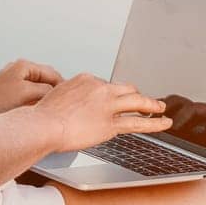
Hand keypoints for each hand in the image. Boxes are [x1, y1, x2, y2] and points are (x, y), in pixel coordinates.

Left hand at [0, 58, 63, 113]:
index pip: (53, 73)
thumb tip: (58, 92)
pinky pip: (28, 94)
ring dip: (44, 98)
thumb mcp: (28, 93)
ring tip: (47, 110)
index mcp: (24, 65)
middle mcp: (18, 69)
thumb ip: (47, 90)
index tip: (70, 98)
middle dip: (54, 92)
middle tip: (60, 106)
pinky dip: (34, 101)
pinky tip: (34, 111)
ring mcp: (12, 80)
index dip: (63, 87)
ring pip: (37, 88)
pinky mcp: (8, 91)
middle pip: (45, 80)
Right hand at [32, 72, 170, 152]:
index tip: (110, 100)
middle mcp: (99, 89)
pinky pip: (138, 122)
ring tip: (160, 107)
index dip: (109, 94)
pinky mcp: (111, 124)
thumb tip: (67, 107)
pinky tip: (164, 122)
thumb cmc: (41, 116)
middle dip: (133, 95)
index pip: (104, 85)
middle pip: (124, 89)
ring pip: (136, 101)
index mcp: (85, 79)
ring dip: (151, 104)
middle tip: (141, 100)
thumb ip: (66, 98)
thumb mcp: (53, 96)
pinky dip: (155, 123)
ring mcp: (108, 105)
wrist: (42, 125)